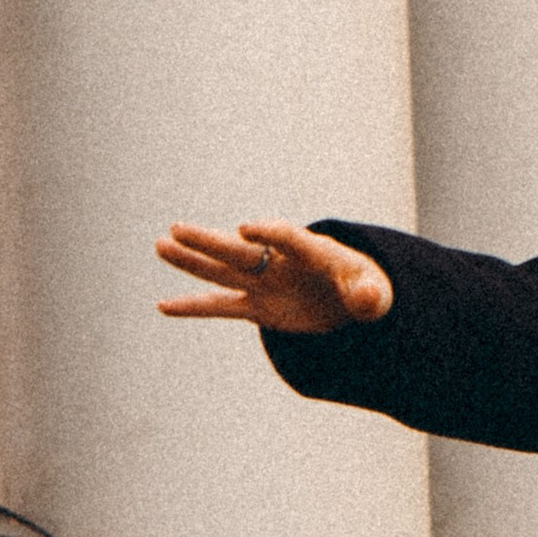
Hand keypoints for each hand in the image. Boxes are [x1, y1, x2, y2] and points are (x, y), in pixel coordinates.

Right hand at [156, 218, 393, 333]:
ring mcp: (266, 284)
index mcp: (313, 251)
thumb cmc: (367, 288)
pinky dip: (194, 308)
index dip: (270, 233)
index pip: (288, 238)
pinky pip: (221, 306)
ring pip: (223, 272)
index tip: (245, 230)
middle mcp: (282, 263)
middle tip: (177, 228)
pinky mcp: (258, 306)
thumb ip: (370, 295)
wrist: (354, 300)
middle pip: (241, 251)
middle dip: (210, 241)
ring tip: (160, 245)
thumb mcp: (377, 293)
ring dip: (192, 261)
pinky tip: (163, 306)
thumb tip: (366, 299)